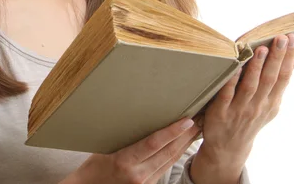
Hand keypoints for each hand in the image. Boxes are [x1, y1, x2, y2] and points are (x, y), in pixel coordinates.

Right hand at [61, 117, 200, 183]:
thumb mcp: (104, 148)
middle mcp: (138, 175)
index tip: (187, 120)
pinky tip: (184, 144)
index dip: (172, 131)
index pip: (154, 144)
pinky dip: (176, 154)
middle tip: (200, 117)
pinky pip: (166, 167)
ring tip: (197, 127)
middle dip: (186, 134)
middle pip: (168, 152)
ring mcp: (145, 183)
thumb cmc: (93, 168)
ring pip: (171, 160)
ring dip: (186, 144)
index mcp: (125, 162)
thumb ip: (123, 136)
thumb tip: (139, 115)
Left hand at [190, 33, 293, 183]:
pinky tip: (235, 67)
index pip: (284, 77)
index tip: (293, 38)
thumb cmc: (249, 118)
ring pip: (250, 86)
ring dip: (257, 67)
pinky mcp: (221, 113)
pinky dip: (231, 81)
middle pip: (270, 79)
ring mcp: (240, 110)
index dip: (289, 58)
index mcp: (271, 103)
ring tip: (262, 48)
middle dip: (277, 57)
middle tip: (282, 37)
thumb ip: (278, 84)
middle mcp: (258, 106)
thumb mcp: (269, 105)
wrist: (228, 148)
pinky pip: (227, 95)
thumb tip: (293, 59)